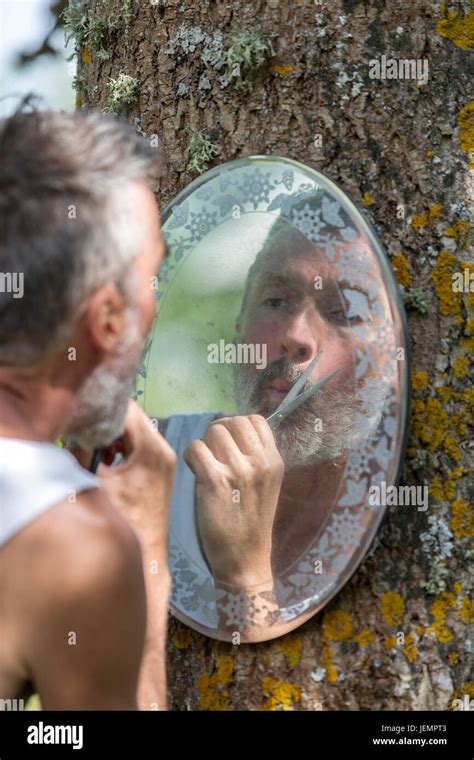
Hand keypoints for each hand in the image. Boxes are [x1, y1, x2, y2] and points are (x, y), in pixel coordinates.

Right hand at [69, 401, 175, 557]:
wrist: (145, 552)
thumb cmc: (123, 520)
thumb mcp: (95, 481)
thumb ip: (83, 450)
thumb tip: (76, 432)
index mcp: (151, 448)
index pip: (127, 408)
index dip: (103, 407)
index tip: (85, 411)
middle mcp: (164, 450)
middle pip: (133, 418)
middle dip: (108, 421)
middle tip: (87, 429)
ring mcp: (165, 460)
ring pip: (137, 431)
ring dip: (115, 435)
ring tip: (98, 450)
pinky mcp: (162, 469)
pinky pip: (142, 445)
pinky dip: (124, 447)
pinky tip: (109, 462)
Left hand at [183, 414, 283, 586]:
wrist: (244, 559)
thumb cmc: (250, 521)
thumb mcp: (266, 485)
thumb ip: (255, 457)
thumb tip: (230, 430)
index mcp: (274, 461)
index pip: (255, 420)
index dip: (236, 426)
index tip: (228, 444)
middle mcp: (261, 463)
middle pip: (232, 422)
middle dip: (217, 434)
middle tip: (212, 456)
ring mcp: (240, 471)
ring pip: (213, 431)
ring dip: (203, 446)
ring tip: (204, 467)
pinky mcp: (216, 482)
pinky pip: (196, 448)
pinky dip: (190, 456)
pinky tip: (194, 472)